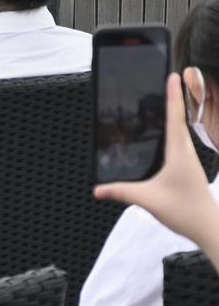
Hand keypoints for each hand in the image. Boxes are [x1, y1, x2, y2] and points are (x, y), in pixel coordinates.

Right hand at [94, 73, 217, 249]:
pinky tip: (161, 133)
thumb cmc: (185, 212)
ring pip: (180, 130)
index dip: (172, 96)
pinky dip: (171, 129)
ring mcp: (188, 159)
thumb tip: (97, 189)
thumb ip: (121, 191)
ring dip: (172, 113)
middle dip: (172, 97)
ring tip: (161, 99)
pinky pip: (178, 142)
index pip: (174, 118)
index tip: (173, 76)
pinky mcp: (187, 167)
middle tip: (167, 78)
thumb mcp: (148, 199)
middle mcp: (186, 152)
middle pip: (178, 119)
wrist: (209, 230)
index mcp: (179, 153)